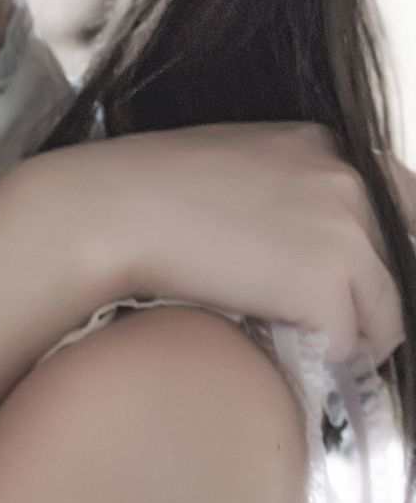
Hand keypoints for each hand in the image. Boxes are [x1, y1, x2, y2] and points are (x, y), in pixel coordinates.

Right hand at [29, 124, 415, 363]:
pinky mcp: (326, 285)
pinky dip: (324, 356)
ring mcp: (345, 232)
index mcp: (327, 146)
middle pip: (398, 262)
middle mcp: (349, 182)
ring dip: (355, 335)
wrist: (114, 210)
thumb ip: (288, 185)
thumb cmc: (149, 187)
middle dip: (369, 298)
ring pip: (386, 313)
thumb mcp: (237, 158)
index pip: (404, 201)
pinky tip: (289, 350)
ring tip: (316, 346)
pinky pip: (349, 343)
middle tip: (334, 323)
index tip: (366, 279)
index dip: (385, 249)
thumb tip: (304, 242)